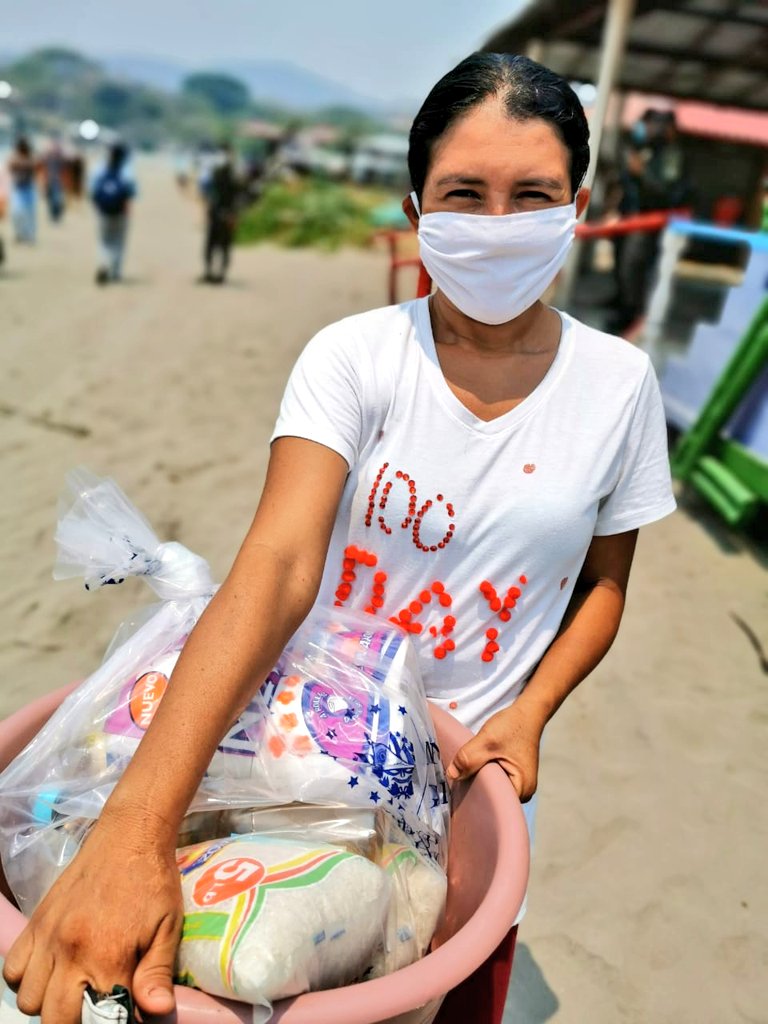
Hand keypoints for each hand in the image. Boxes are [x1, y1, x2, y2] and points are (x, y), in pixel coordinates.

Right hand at [2, 814, 182, 1022]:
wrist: (130, 836)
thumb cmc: (154, 881)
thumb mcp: (168, 927)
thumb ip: (157, 973)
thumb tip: (156, 1013)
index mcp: (107, 956)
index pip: (96, 1019)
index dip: (110, 1021)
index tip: (119, 1013)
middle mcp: (70, 952)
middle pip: (54, 1020)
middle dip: (75, 1021)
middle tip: (96, 1004)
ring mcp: (48, 937)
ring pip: (29, 1000)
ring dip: (49, 1003)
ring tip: (74, 988)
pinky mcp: (36, 922)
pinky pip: (13, 968)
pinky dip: (26, 979)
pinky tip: (51, 969)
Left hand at [445, 702, 543, 801]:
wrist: (527, 712)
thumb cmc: (513, 726)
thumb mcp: (487, 741)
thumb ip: (469, 758)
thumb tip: (451, 776)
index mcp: (522, 789)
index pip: (494, 803)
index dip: (475, 797)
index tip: (457, 792)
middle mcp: (524, 792)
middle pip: (493, 797)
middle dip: (475, 788)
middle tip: (456, 782)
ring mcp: (519, 784)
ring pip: (493, 788)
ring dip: (479, 779)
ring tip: (463, 774)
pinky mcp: (514, 775)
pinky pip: (495, 780)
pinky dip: (484, 774)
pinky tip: (473, 769)